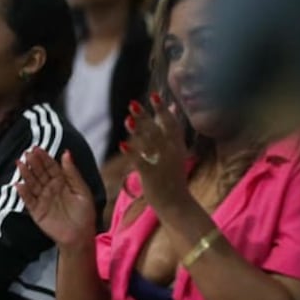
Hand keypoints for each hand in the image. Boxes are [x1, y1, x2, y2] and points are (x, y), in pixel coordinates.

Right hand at [15, 147, 97, 249]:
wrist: (80, 236)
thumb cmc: (85, 214)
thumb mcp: (82, 190)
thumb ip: (72, 173)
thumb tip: (66, 153)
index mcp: (62, 182)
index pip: (51, 166)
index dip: (44, 157)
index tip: (37, 148)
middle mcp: (50, 189)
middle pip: (40, 173)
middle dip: (33, 163)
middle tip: (27, 153)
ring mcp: (42, 199)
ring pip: (32, 184)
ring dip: (25, 174)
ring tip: (19, 164)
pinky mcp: (36, 211)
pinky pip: (28, 200)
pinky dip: (23, 193)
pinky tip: (18, 185)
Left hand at [119, 94, 190, 214]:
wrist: (177, 204)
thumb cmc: (173, 176)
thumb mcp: (177, 149)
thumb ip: (172, 128)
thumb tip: (172, 106)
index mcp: (177, 145)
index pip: (171, 124)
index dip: (162, 109)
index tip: (154, 95)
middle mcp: (171, 151)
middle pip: (158, 130)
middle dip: (146, 116)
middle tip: (132, 103)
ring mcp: (162, 163)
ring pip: (149, 144)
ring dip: (138, 131)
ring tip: (127, 120)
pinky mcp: (152, 175)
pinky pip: (141, 162)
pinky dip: (132, 152)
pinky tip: (122, 144)